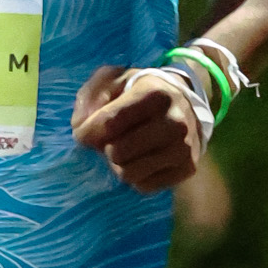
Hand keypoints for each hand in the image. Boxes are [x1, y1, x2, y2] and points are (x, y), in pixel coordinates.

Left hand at [73, 64, 205, 193]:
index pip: (109, 123)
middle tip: (112, 140)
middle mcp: (174, 121)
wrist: (185, 104)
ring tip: (126, 150)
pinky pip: (144, 186)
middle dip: (105, 148)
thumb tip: (81, 127)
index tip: (85, 132)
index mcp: (154, 94)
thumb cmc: (139, 92)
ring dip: (119, 165)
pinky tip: (142, 160)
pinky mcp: (187, 168)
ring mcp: (184, 147)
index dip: (87, 132)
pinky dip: (137, 176)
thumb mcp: (112, 80)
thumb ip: (90, 97)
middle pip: (117, 153)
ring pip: (128, 174)